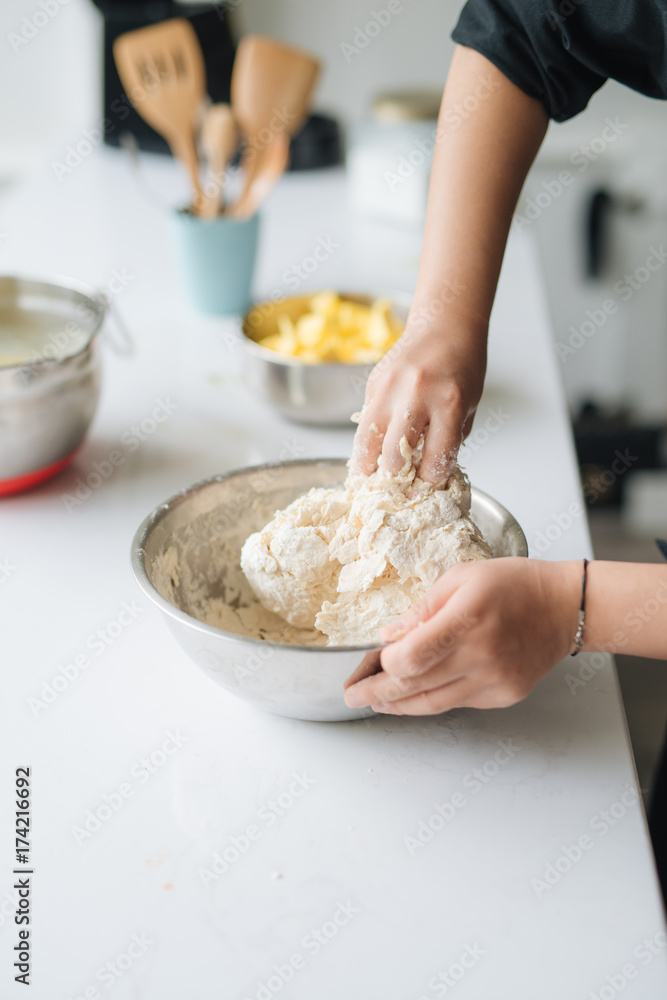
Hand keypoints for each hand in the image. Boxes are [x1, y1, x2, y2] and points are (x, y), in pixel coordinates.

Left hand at [343, 558, 581, 714]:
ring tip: (375, 702)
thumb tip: (389, 636)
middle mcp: (482, 655)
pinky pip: (458, 703)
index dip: (382, 664)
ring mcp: (495, 680)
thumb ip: (422, 609)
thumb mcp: (461, 578)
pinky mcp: (505, 695)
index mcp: (467, 618)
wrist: (566, 606)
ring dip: (399, 705)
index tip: (369, 660)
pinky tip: (415, 694)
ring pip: (433, 703)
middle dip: (377, 694)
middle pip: (415, 686)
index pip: (411, 657)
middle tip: (353, 695)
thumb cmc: (514, 584)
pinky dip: (432, 699)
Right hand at [350, 314, 486, 486]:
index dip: (430, 483)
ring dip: (368, 469)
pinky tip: (374, 453)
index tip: (427, 491)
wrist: (444, 323)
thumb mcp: (469, 405)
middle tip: (398, 493)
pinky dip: (368, 443)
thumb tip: (430, 475)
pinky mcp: (371, 386)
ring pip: (366, 445)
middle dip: (396, 483)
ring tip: (372, 483)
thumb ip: (450, 440)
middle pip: (394, 459)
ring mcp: (388, 390)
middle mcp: (415, 397)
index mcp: (448, 404)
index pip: (434, 462)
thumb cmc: (463, 364)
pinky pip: (364, 424)